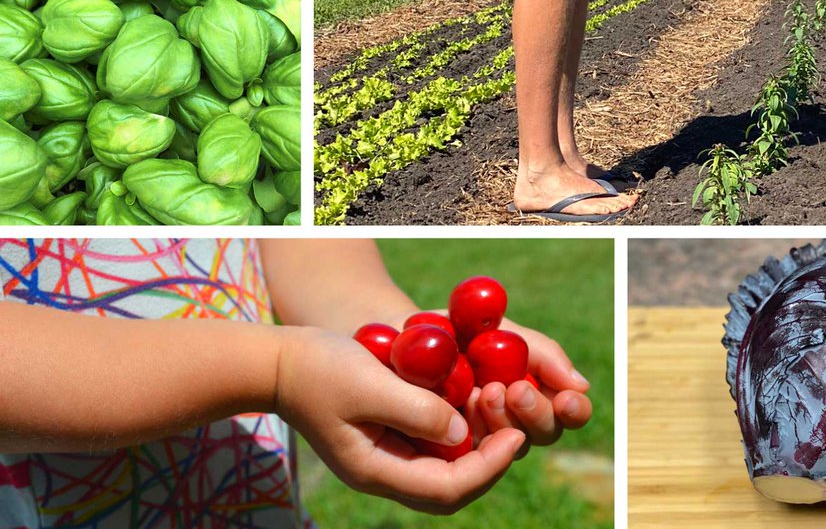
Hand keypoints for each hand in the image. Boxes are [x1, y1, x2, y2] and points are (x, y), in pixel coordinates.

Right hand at [275, 327, 524, 513]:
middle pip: (453, 485)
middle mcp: (388, 471)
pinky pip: (438, 438)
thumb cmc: (320, 369)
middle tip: (518, 423)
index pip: (446, 490)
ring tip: (500, 404)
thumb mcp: (369, 384)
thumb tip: (462, 434)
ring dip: (480, 439)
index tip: (516, 437)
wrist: (281, 360)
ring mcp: (390, 453)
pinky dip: (461, 421)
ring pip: (449, 463)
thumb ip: (415, 410)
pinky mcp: (393, 431)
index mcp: (377, 472)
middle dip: (490, 459)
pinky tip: (477, 392)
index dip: (488, 468)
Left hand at [466, 320, 591, 452]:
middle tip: (514, 389)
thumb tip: (580, 385)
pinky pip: (474, 451)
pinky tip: (461, 403)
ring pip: (512, 444)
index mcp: (538, 390)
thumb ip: (539, 352)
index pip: (570, 411)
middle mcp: (518, 419)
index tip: (567, 397)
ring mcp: (488, 437)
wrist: (407, 336)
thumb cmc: (461, 330)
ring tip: (482, 391)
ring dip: (502, 419)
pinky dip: (471, 428)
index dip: (575, 410)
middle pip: (546, 432)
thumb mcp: (500, 329)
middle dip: (535, 412)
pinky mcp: (457, 449)